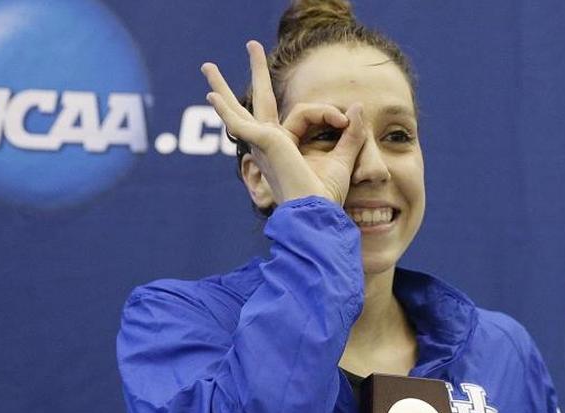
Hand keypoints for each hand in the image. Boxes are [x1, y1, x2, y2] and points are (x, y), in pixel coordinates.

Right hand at [201, 41, 367, 204]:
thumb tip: (357, 107)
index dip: (328, 112)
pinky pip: (241, 122)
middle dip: (256, 73)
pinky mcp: (262, 142)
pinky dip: (225, 110)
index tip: (344, 120)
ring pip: (243, 107)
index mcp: (287, 147)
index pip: (305, 114)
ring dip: (224, 86)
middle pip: (260, 102)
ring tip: (207, 68)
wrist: (315, 214)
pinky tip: (211, 96)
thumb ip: (351, 134)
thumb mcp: (344, 158)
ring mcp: (263, 144)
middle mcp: (271, 144)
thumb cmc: (325, 197)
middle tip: (250, 45)